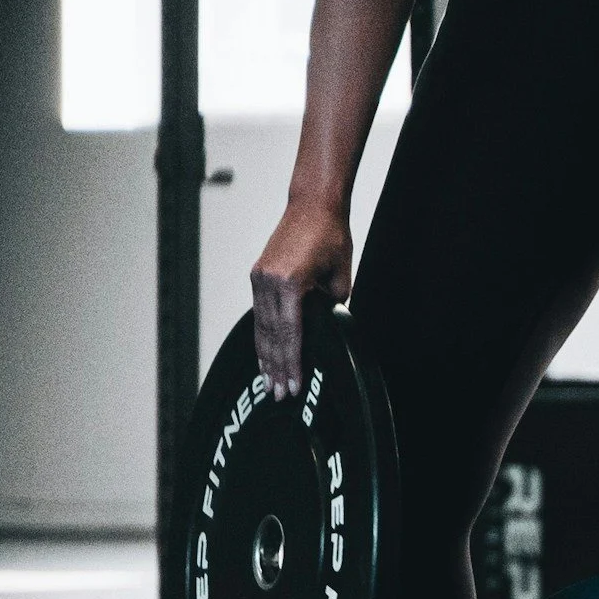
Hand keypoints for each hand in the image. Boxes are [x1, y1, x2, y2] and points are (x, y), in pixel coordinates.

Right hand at [251, 197, 354, 397]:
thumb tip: (323, 331)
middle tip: (279, 395)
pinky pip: (259, 314)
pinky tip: (263, 356)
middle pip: (272, 336)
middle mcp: (269, 281)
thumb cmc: (331, 236)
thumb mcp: (340, 279)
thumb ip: (330, 308)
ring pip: (261, 327)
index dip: (292, 364)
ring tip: (269, 383)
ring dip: (265, 358)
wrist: (313, 204)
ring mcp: (259, 277)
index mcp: (290, 282)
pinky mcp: (257, 275)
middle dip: (277, 368)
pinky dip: (261, 337)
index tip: (294, 386)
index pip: (290, 334)